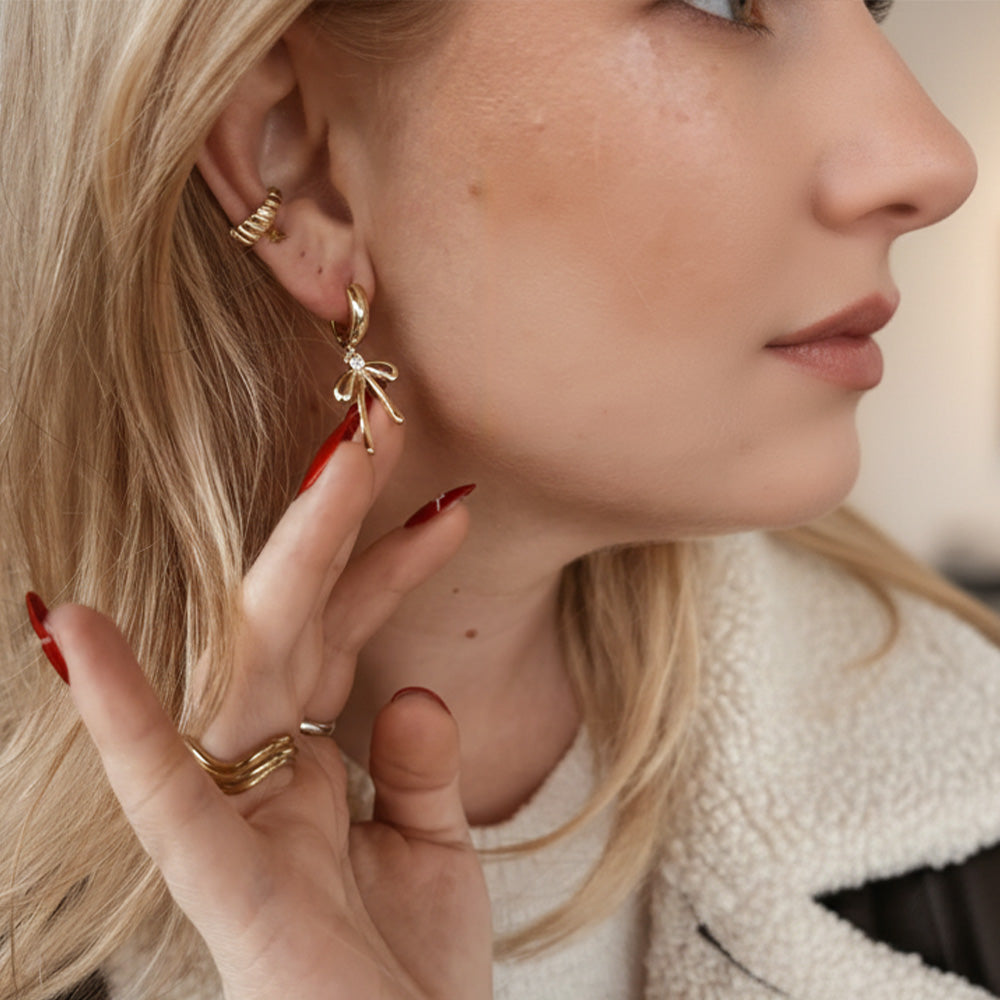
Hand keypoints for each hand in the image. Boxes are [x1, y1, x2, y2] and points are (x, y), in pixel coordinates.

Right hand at [38, 407, 491, 999]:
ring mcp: (237, 817)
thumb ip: (416, 763)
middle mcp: (266, 771)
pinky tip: (73, 629)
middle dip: (343, 521)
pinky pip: (161, 790)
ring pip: (255, 661)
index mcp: (311, 761)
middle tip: (384, 426)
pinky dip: (121, 712)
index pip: (347, 634)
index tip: (442, 496)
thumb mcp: (429, 846)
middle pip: (303, 619)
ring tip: (333, 459)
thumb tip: (408, 688)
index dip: (389, 560)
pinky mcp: (218, 879)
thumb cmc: (406, 973)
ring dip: (291, 557)